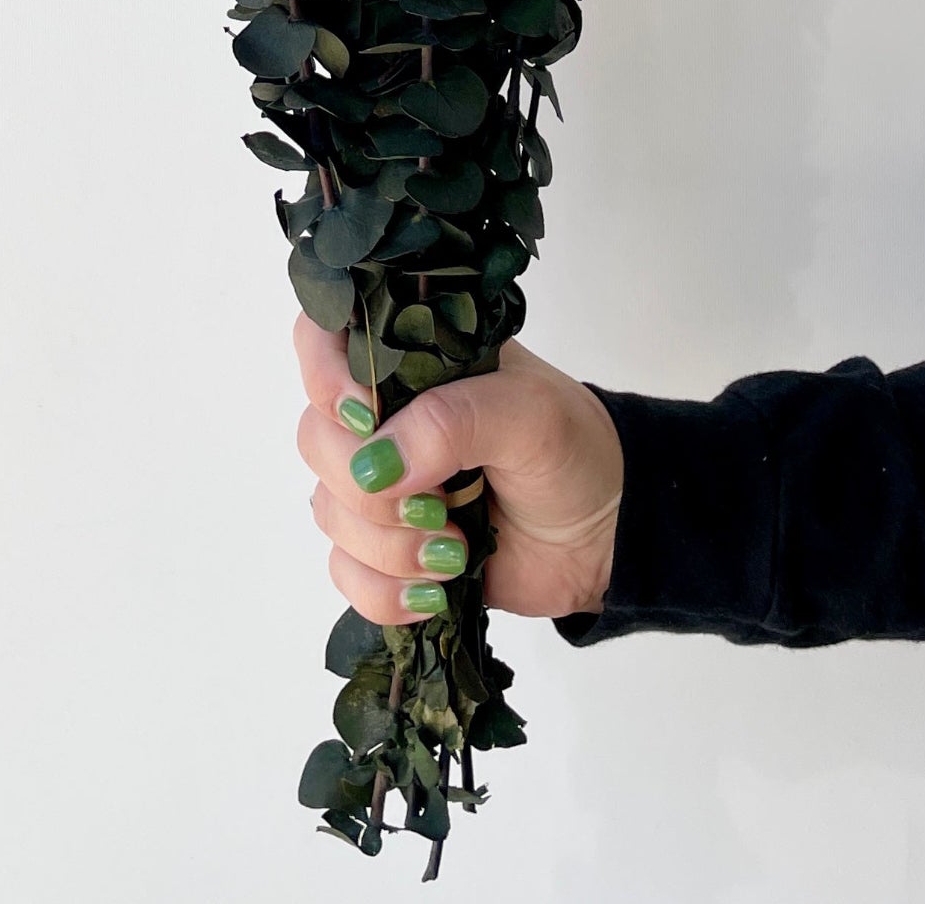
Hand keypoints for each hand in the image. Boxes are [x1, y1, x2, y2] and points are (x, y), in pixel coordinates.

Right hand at [293, 313, 623, 624]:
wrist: (608, 535)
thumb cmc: (574, 450)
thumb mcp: (528, 415)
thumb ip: (451, 424)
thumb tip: (376, 465)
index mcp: (413, 358)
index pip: (324, 335)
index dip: (323, 372)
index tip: (363, 414)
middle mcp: (386, 415)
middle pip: (316, 437)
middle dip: (368, 485)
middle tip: (436, 506)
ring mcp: (385, 483)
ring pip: (328, 511)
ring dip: (387, 545)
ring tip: (454, 551)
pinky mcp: (389, 549)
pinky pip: (346, 573)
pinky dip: (385, 591)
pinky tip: (435, 590)